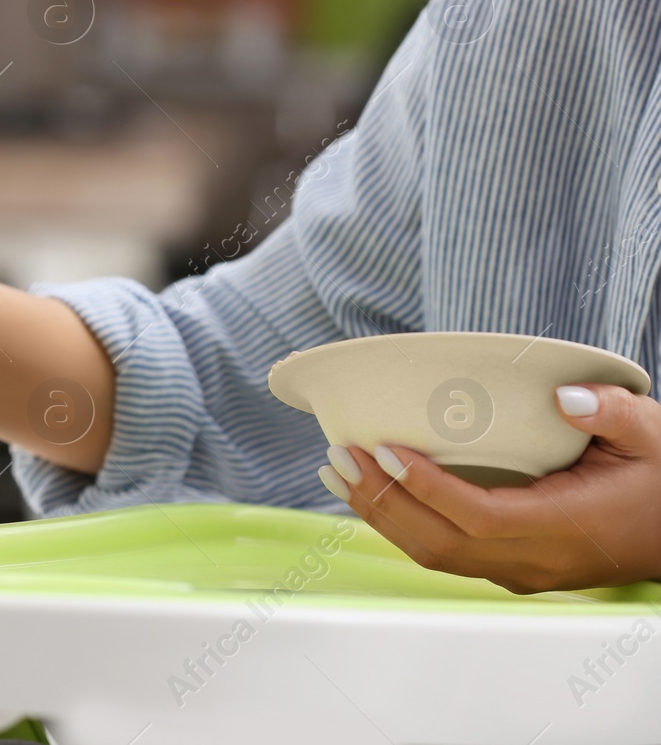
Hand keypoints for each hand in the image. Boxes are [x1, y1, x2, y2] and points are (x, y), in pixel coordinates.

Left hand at [319, 382, 660, 592]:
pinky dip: (404, 526)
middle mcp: (536, 560)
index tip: (384, 450)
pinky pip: (447, 554)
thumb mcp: (652, 436)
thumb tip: (565, 395)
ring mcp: (523, 571)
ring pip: (436, 555)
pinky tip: (376, 496)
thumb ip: (611, 412)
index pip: (477, 516)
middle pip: (440, 543)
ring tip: (338, 474)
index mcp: (564, 527)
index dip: (423, 487)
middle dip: (382, 501)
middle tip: (339, 456)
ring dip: (381, 516)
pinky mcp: (514, 569)